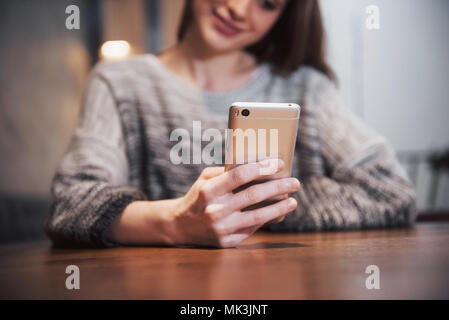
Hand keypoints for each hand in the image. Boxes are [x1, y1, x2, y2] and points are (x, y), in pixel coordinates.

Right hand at [170, 158, 299, 247]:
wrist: (179, 226)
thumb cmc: (198, 197)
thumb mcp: (204, 180)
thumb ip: (226, 172)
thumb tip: (258, 165)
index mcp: (208, 191)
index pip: (239, 175)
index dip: (262, 167)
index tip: (279, 163)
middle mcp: (215, 210)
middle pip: (254, 195)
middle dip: (278, 186)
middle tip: (295, 182)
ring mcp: (221, 228)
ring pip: (259, 216)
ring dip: (280, 207)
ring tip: (293, 200)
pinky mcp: (227, 242)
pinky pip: (252, 229)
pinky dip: (267, 220)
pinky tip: (278, 213)